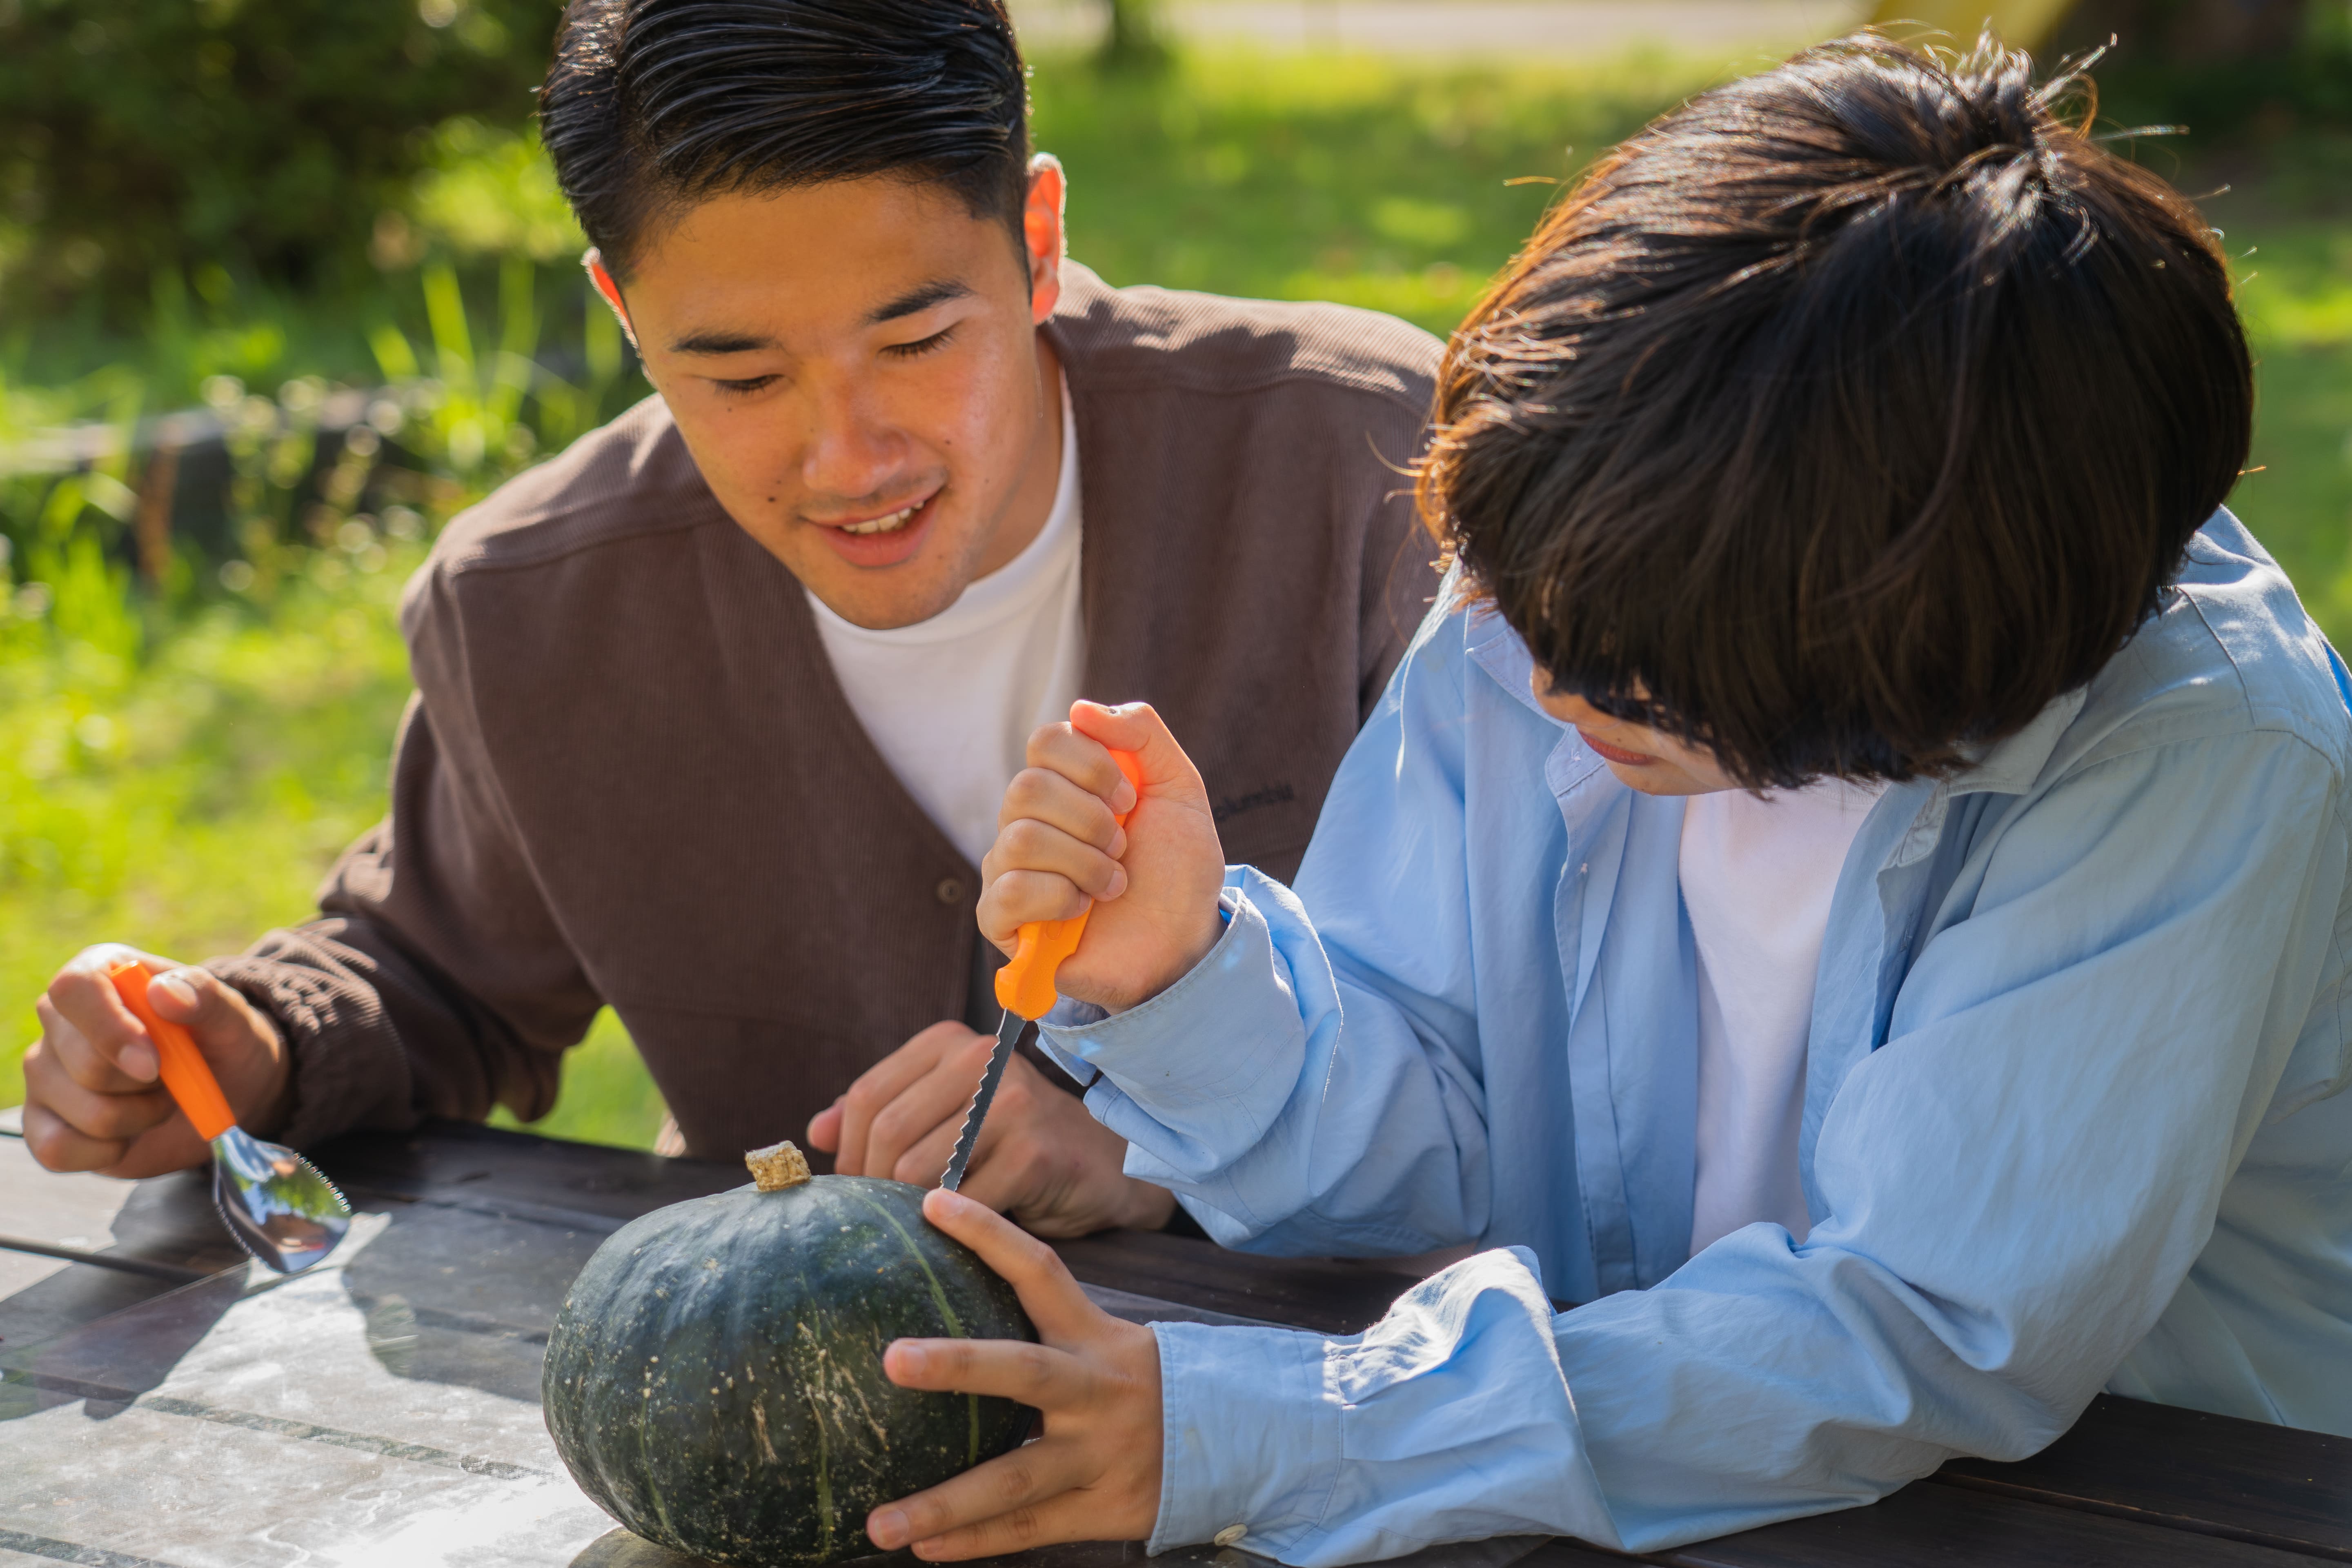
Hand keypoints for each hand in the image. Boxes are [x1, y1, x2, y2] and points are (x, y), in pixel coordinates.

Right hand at [22, 944, 291, 1177]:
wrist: (227, 1090)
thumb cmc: (223, 1041)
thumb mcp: (231, 1015)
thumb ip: (204, 996)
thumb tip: (163, 992)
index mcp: (99, 974)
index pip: (74, 989)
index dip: (110, 1028)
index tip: (154, 1062)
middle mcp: (59, 1022)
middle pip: (84, 1063)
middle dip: (148, 1084)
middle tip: (175, 1076)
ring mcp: (46, 1074)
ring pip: (84, 1113)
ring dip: (140, 1117)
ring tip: (160, 1099)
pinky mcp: (44, 1125)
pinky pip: (57, 1149)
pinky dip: (109, 1151)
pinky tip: (132, 1134)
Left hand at [807, 1021, 1175, 1236]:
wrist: (1097, 1163)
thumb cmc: (1009, 1141)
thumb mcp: (945, 1113)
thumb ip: (885, 1113)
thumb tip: (817, 1132)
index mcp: (950, 1043)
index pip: (868, 1096)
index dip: (849, 1152)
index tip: (849, 1190)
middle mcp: (981, 1060)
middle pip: (888, 1131)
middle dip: (870, 1185)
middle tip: (873, 1219)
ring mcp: (1012, 1103)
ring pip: (918, 1170)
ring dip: (904, 1210)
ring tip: (910, 1227)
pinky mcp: (1033, 1152)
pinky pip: (962, 1202)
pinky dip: (948, 1227)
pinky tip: (952, 1235)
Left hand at [868, 1187, 1163, 1558]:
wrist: (1237, 1441)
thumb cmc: (1138, 1386)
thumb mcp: (1101, 1342)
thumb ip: (1039, 1330)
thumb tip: (944, 1304)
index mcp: (1093, 1336)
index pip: (1039, 1270)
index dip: (989, 1233)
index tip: (933, 1201)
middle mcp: (1096, 1389)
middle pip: (1024, 1372)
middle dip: (957, 1365)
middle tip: (890, 1359)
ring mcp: (1101, 1453)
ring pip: (1015, 1478)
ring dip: (943, 1504)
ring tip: (878, 1525)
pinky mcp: (1105, 1508)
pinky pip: (1030, 1528)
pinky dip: (976, 1541)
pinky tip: (925, 1551)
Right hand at [981, 700, 1224, 1013]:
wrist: (1184, 939)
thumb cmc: (1177, 867)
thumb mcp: (1178, 787)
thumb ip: (1141, 732)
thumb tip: (1081, 708)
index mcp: (1062, 784)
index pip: (1045, 741)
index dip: (1093, 767)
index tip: (1132, 800)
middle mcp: (1025, 819)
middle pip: (1027, 789)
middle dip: (1093, 821)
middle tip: (1124, 847)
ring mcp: (1009, 868)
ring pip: (1021, 840)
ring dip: (1085, 864)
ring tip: (1113, 885)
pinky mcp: (1002, 920)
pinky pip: (1005, 892)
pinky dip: (1058, 899)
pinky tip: (1081, 910)